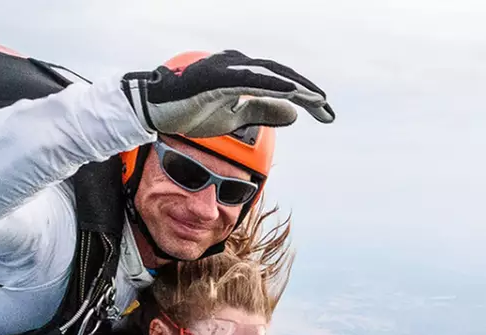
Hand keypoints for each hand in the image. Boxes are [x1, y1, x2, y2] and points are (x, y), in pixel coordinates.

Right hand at [123, 51, 335, 139]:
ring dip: (296, 86)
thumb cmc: (192, 109)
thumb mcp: (235, 117)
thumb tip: (294, 114)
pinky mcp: (216, 77)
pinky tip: (291, 92)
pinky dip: (272, 84)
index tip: (326, 114)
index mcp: (244, 75)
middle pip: (282, 76)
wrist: (156, 110)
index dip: (306, 96)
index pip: (282, 83)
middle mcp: (238, 66)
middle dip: (308, 93)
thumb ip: (263, 111)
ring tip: (318, 100)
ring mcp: (227, 69)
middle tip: (329, 112)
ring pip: (270, 74)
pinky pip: (249, 79)